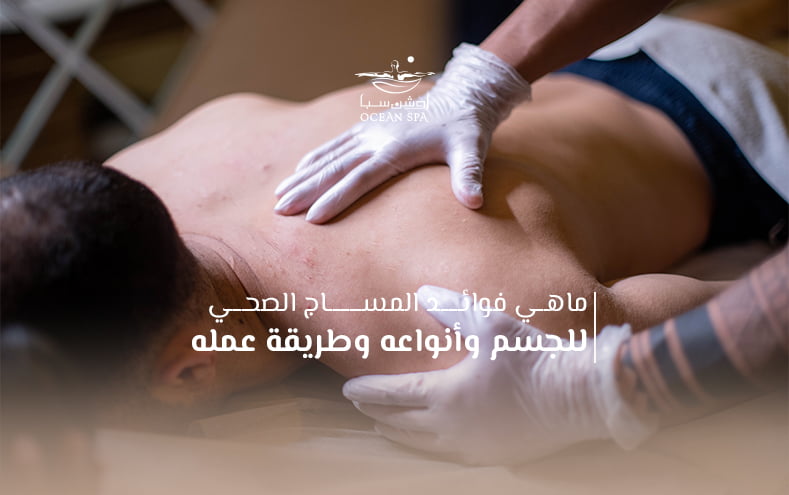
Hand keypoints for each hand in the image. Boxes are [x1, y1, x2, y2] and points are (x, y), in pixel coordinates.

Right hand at [274, 44, 530, 223]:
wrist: (461, 95)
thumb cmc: (467, 127)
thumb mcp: (472, 149)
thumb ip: (469, 175)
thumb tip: (475, 203)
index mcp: (396, 148)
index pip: (360, 178)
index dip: (336, 198)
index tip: (312, 218)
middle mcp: (376, 138)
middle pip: (335, 167)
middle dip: (305, 190)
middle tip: (279, 210)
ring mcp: (369, 131)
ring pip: (329, 156)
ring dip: (302, 176)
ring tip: (279, 195)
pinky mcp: (368, 127)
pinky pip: (335, 144)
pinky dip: (314, 158)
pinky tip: (298, 170)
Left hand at [342, 285, 650, 464]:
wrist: (579, 395)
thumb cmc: (533, 356)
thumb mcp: (490, 325)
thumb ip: (453, 309)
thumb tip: (423, 293)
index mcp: (447, 396)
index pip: (395, 395)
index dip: (369, 391)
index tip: (349, 388)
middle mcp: (453, 427)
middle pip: (402, 423)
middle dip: (378, 413)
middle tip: (360, 405)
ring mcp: (473, 446)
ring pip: (421, 445)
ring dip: (398, 434)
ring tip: (385, 428)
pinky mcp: (495, 456)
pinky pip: (449, 456)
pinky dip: (427, 448)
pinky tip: (430, 443)